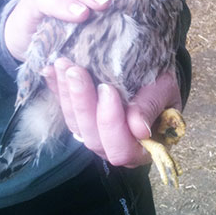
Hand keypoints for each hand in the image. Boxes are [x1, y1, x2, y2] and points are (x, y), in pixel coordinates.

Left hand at [42, 61, 181, 167]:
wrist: (152, 75)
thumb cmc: (162, 85)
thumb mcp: (164, 90)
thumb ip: (152, 106)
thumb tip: (139, 128)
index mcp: (141, 149)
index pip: (122, 149)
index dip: (111, 122)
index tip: (107, 89)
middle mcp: (114, 147)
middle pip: (93, 137)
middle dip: (82, 103)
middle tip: (76, 71)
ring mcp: (95, 135)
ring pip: (75, 124)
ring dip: (67, 94)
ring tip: (64, 65)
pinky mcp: (80, 121)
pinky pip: (65, 110)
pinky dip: (57, 90)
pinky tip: (51, 69)